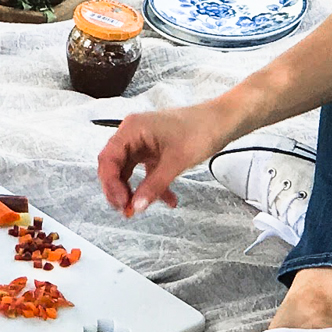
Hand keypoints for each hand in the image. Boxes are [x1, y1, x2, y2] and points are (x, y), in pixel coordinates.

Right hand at [97, 103, 227, 217]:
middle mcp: (133, 133)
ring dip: (135, 190)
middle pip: (115, 165)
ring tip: (141, 207)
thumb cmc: (200, 130)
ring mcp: (143, 141)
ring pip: (129, 170)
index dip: (110, 184)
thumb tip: (136, 206)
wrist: (222, 122)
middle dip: (120, 189)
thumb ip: (154, 185)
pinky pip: (145, 171)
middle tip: (126, 209)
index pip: (108, 159)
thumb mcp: (175, 162)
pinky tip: (168, 199)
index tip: (121, 203)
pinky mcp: (154, 149)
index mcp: (132, 129)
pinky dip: (152, 185)